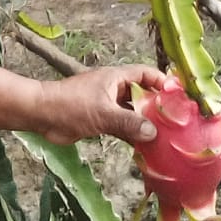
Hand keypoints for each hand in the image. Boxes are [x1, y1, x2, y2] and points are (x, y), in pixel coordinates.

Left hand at [34, 64, 165, 144]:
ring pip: (133, 112)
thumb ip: (128, 123)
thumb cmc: (71, 105)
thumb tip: (153, 133)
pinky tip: (144, 147)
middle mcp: (114, 89)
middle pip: (142, 94)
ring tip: (165, 136)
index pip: (146, 73)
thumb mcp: (103, 113)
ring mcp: (107, 104)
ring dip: (145, 122)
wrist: (42, 115)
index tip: (178, 96)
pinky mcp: (100, 120)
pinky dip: (133, 134)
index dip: (162, 81)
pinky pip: (123, 126)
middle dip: (157, 106)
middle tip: (176, 121)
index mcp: (116, 78)